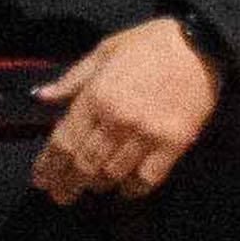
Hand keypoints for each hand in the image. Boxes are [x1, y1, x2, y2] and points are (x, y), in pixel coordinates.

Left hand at [32, 16, 225, 203]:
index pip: (64, 141)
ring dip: (97, 186)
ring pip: (113, 174)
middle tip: (59, 195)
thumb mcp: (104, 52)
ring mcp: (146, 135)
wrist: (199, 45)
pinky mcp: (173, 145)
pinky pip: (147, 179)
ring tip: (89, 189)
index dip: (49, 165)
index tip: (40, 179)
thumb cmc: (148, 45)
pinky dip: (132, 189)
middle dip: (67, 183)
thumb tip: (40, 96)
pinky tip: (124, 189)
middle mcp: (117, 120)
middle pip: (84, 163)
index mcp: (96, 96)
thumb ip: (72, 79)